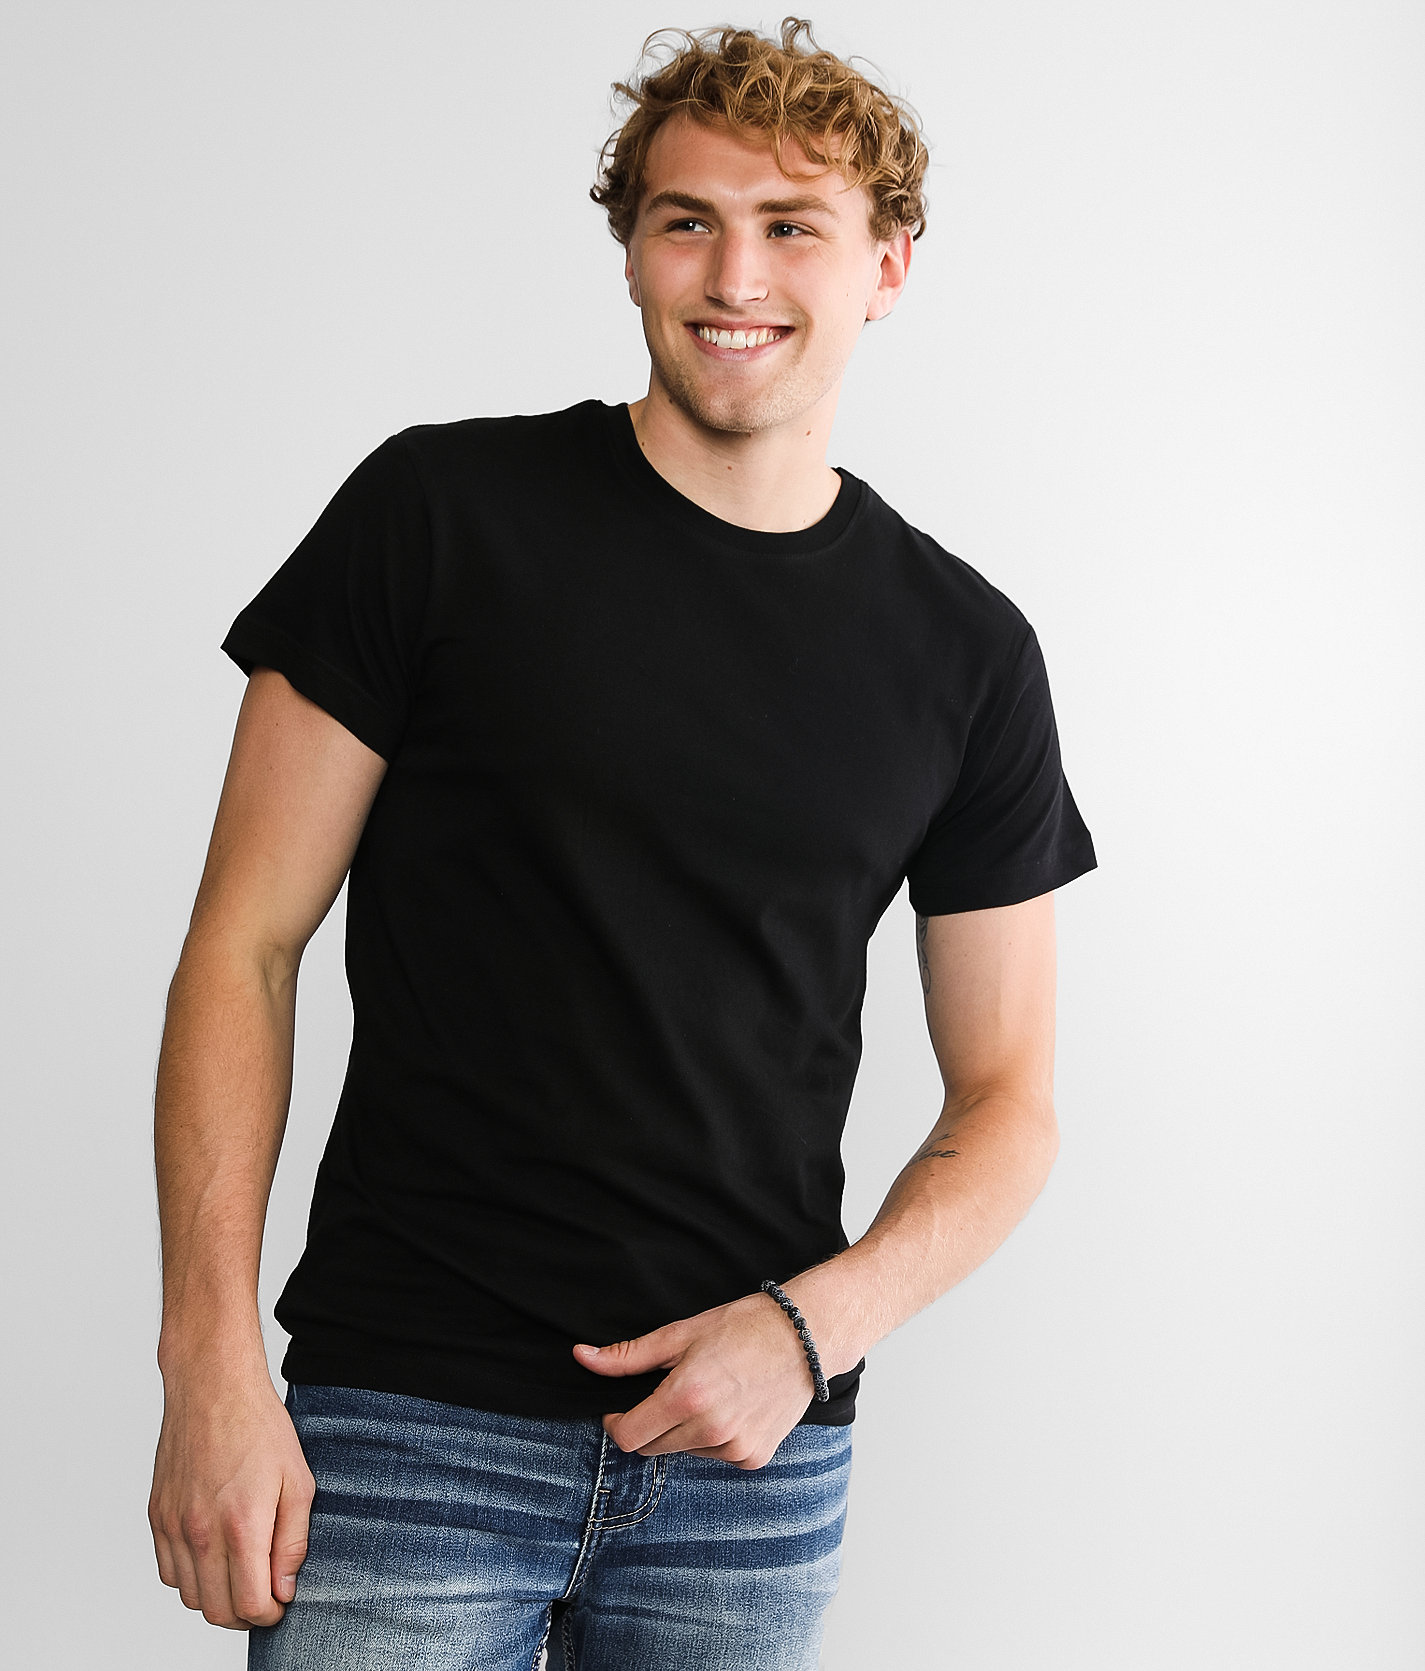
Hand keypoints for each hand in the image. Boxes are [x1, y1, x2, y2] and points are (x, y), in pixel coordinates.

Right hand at [148, 1369, 314, 1629]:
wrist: (213, 1387)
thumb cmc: (259, 1427)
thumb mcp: (298, 1480)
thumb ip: (293, 1541)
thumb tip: (284, 1589)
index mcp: (242, 1525)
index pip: (250, 1604)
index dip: (271, 1614)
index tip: (281, 1603)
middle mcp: (201, 1533)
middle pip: (216, 1611)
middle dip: (244, 1614)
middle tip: (264, 1596)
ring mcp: (174, 1526)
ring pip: (189, 1596)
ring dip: (216, 1597)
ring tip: (241, 1574)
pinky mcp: (157, 1516)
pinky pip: (168, 1571)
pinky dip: (190, 1576)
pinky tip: (213, 1555)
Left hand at [572, 1290, 817, 1470]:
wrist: (806, 1337)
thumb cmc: (742, 1326)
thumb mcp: (681, 1334)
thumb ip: (629, 1356)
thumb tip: (582, 1357)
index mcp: (685, 1396)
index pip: (628, 1436)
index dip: (616, 1422)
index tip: (622, 1408)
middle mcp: (709, 1429)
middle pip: (652, 1447)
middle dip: (651, 1424)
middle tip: (672, 1391)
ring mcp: (734, 1448)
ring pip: (684, 1451)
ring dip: (684, 1431)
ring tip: (710, 1393)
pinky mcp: (754, 1457)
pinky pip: (715, 1455)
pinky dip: (714, 1438)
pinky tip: (733, 1407)